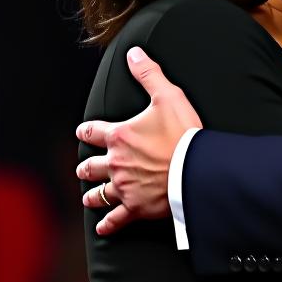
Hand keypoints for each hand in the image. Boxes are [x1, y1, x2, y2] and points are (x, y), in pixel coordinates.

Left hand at [78, 47, 202, 234]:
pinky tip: (103, 227)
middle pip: (91, 165)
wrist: (196, 170)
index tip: (84, 132)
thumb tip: (134, 53)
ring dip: (92, 193)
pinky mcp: (136, 207)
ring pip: (99, 193)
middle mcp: (115, 163)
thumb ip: (148, 74)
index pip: (92, 131)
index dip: (87, 131)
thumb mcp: (167, 96)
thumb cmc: (183, 133)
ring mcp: (124, 187)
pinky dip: (108, 224)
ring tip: (88, 195)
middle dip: (86, 165)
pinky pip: (117, 218)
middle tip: (84, 167)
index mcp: (119, 136)